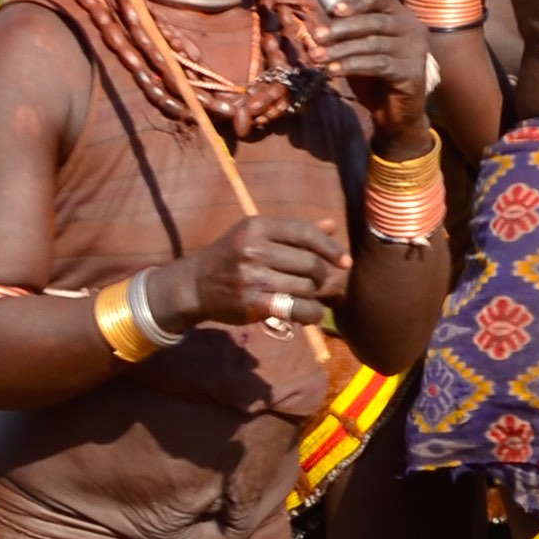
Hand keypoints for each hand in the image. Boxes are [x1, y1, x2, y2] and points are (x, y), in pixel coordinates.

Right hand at [153, 216, 351, 332]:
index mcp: (257, 227)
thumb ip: (293, 232)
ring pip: (305, 286)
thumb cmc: (232, 256)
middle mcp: (253, 249)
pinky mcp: (251, 303)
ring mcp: (251, 277)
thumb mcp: (256, 235)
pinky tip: (310, 313)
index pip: (305, 233)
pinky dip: (310, 313)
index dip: (330, 248)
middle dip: (320, 274)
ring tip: (308, 295)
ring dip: (314, 294)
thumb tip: (331, 225)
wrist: (194, 285)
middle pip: (309, 263)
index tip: (345, 261)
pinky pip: (296, 308)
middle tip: (317, 281)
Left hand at [306, 0, 432, 149]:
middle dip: (342, 28)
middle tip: (316, 37)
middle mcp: (413, 28)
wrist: (394, 112)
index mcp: (400, 16)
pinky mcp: (413, 72)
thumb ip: (345, 33)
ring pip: (374, 44)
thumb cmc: (374, 76)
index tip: (333, 10)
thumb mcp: (357, 49)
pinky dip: (352, 66)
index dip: (356, 0)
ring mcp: (416, 50)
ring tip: (317, 57)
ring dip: (341, 50)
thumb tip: (317, 18)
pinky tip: (333, 71)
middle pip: (375, 20)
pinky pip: (378, 64)